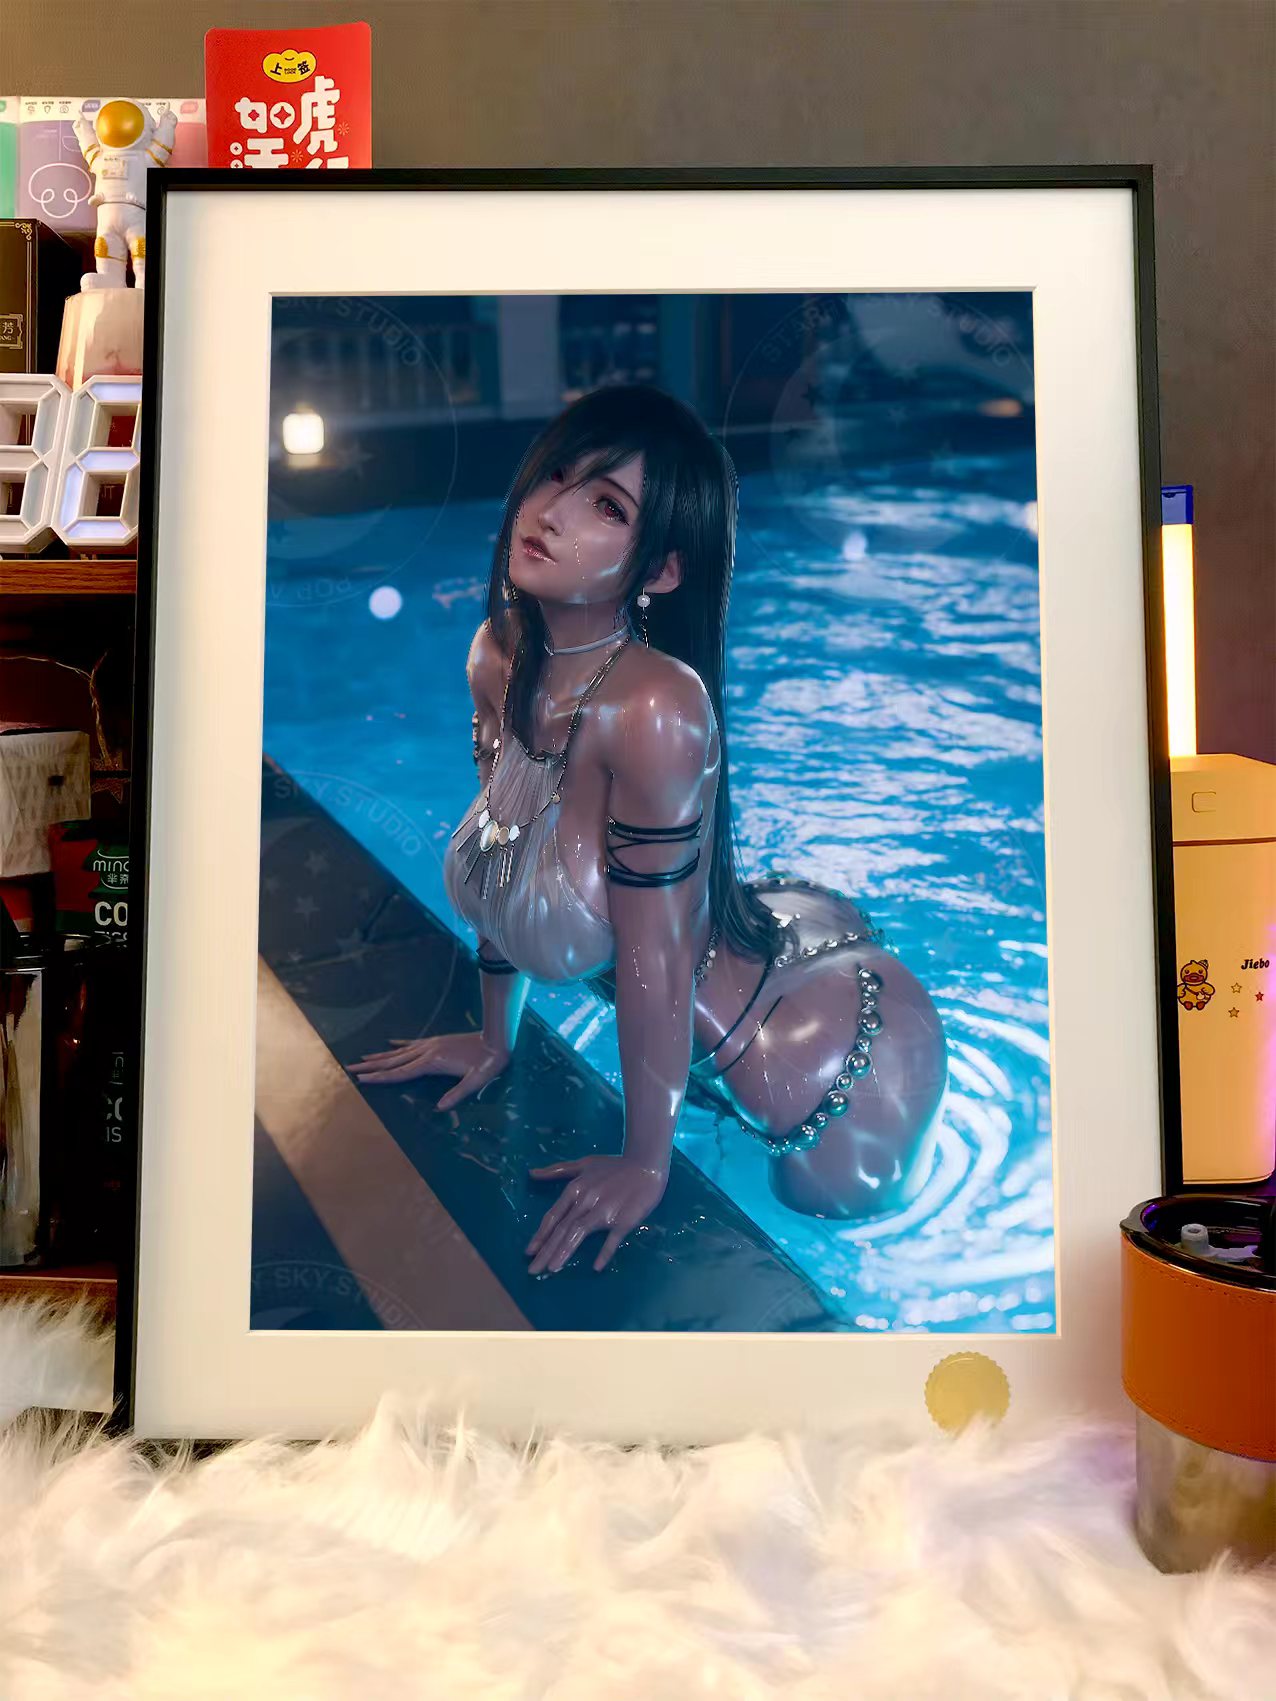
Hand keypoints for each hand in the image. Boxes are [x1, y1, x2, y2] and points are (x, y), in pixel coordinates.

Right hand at [348, 1030, 510, 1109]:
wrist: (496, 1039)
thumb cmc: (488, 1063)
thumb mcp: (476, 1082)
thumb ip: (457, 1094)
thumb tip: (440, 1109)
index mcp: (432, 1063)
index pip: (401, 1072)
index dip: (381, 1078)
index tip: (362, 1079)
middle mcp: (427, 1052)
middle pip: (393, 1061)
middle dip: (371, 1066)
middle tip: (350, 1067)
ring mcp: (431, 1044)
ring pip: (399, 1051)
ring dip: (380, 1056)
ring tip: (362, 1057)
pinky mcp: (437, 1041)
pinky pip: (412, 1043)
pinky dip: (399, 1044)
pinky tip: (389, 1042)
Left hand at [526, 1156, 667, 1274]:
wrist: (646, 1164)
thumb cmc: (614, 1166)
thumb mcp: (584, 1164)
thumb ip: (558, 1170)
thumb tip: (531, 1173)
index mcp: (575, 1188)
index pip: (553, 1216)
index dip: (540, 1235)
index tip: (528, 1252)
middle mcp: (586, 1200)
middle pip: (562, 1228)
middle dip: (546, 1250)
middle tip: (533, 1270)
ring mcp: (605, 1211)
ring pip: (579, 1233)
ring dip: (564, 1251)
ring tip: (552, 1268)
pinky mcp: (624, 1220)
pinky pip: (612, 1239)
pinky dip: (604, 1252)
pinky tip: (596, 1267)